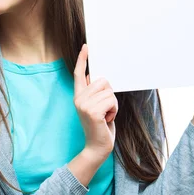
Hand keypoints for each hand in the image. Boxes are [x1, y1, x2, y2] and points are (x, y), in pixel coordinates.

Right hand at [73, 43, 117, 158]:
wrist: (97, 147)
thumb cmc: (100, 127)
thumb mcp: (96, 107)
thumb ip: (94, 93)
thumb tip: (98, 78)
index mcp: (79, 96)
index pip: (79, 74)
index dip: (82, 60)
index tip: (86, 47)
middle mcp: (79, 99)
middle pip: (103, 81)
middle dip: (110, 94)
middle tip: (105, 110)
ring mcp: (84, 105)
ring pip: (109, 92)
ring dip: (113, 104)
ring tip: (106, 116)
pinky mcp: (92, 111)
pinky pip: (111, 100)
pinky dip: (114, 110)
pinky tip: (107, 119)